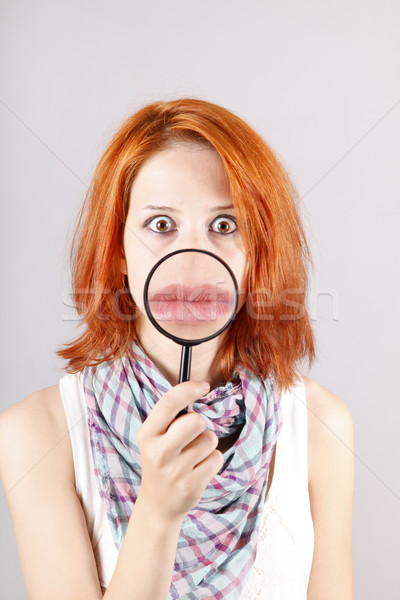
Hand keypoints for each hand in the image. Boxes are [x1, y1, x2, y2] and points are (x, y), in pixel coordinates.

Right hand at [136, 381, 223, 522]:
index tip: (203, 386)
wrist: (158, 504)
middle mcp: (158, 453)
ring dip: (206, 443)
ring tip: (193, 454)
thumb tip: (196, 387)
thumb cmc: (161, 459)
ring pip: (209, 439)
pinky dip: (212, 460)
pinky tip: (199, 468)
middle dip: (199, 423)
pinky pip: (216, 458)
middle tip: (192, 433)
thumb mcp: (154, 437)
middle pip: (195, 421)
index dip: (189, 389)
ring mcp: (175, 471)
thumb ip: (169, 416)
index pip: (168, 403)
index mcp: (147, 434)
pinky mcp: (191, 485)